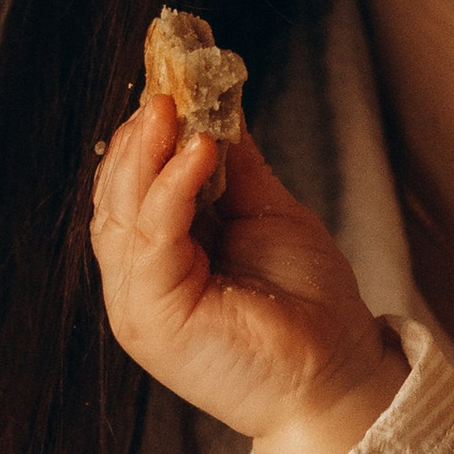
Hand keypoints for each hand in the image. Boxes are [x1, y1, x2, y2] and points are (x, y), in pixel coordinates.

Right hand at [91, 95, 402, 453]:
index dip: (148, 133)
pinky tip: (198, 153)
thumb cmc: (307, 303)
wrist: (336, 373)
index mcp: (162, 254)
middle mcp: (141, 277)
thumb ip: (235, 167)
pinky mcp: (151, 319)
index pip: (133, 184)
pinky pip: (149, 243)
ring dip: (148, 155)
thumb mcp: (267, 214)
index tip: (171, 80)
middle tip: (168, 86)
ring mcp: (139, 301)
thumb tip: (218, 104)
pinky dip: (169, 192)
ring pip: (121, 215)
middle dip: (141, 137)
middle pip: (116, 194)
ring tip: (177, 108)